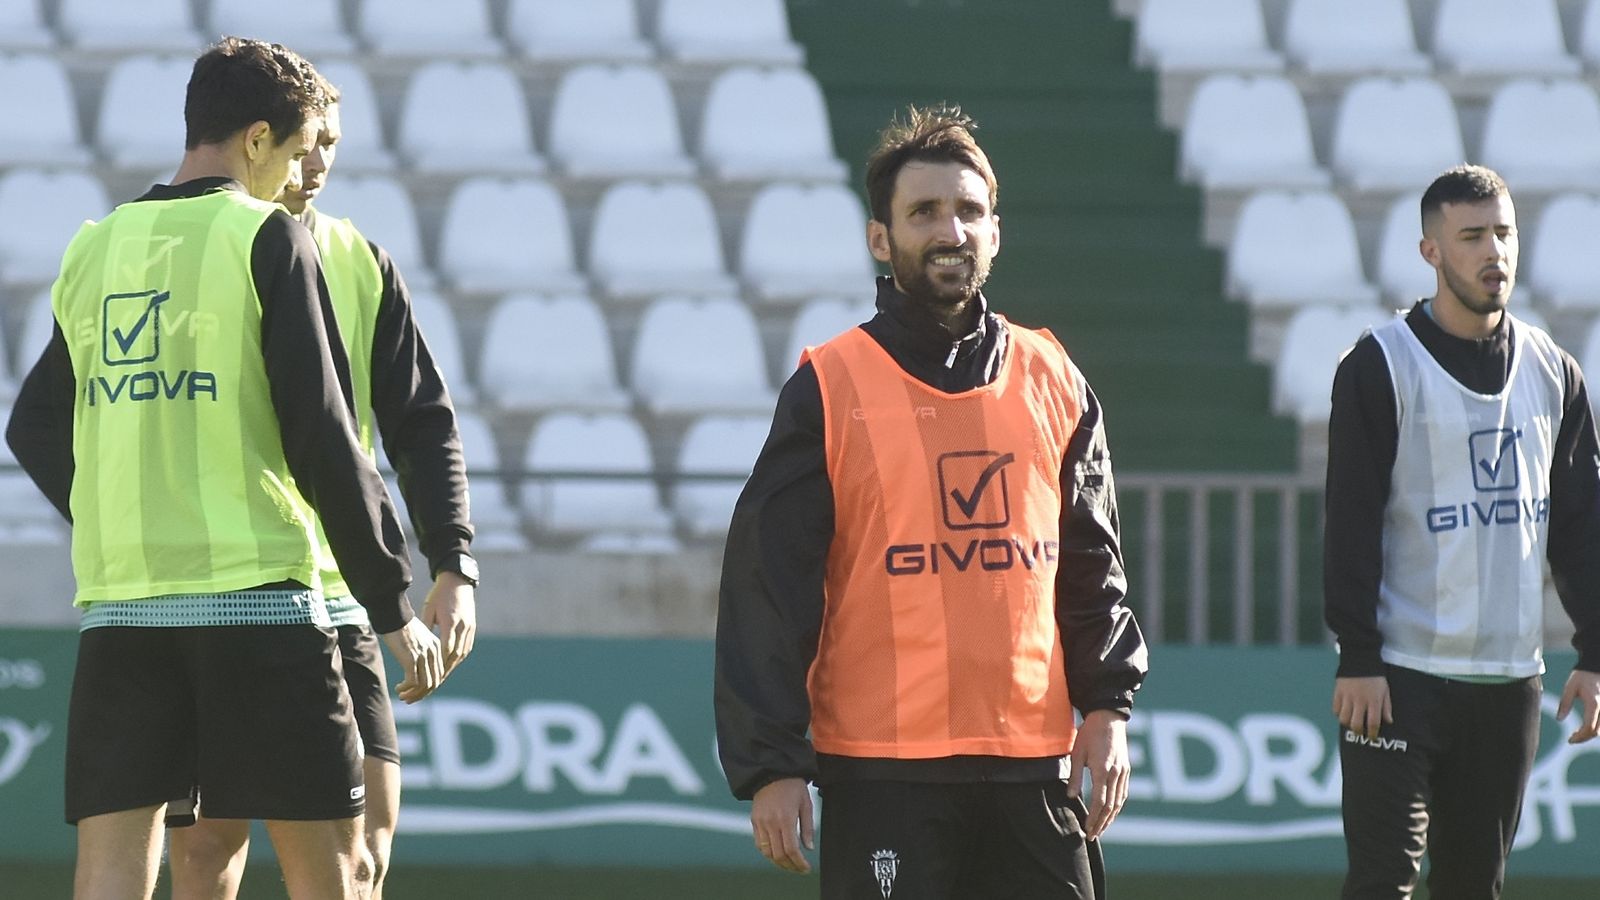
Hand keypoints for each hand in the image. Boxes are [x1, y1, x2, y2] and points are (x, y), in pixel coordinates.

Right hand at [380, 616, 442, 703]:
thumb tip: (415, 663)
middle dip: (421, 694)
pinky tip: (398, 688)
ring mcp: (423, 656)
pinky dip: (406, 688)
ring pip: (424, 685)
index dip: (428, 687)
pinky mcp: (411, 659)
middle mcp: (433, 653)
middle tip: (408, 699)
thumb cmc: (401, 625)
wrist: (393, 615)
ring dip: (413, 694)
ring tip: (403, 696)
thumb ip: (421, 649)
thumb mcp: (418, 638)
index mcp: (437, 648)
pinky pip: (412, 682)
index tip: (416, 692)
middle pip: (433, 682)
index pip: (438, 674)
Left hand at [422, 571, 475, 676]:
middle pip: (453, 656)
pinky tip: (448, 667)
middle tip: (430, 685)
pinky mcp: (471, 628)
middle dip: (442, 673)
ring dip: (449, 668)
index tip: (425, 675)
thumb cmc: (439, 593)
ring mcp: (469, 628)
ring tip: (438, 680)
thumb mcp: (429, 609)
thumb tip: (417, 645)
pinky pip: (465, 649)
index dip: (436, 664)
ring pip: (460, 655)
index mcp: (450, 622)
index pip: (444, 649)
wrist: (458, 581)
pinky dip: (456, 660)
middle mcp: (462, 627)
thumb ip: (425, 627)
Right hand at [750, 777, 813, 873]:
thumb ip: (807, 828)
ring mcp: (760, 823)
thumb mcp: (806, 804)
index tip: (806, 868)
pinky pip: (759, 844)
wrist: (772, 771)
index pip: (791, 850)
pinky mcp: (754, 821)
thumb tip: (809, 848)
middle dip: (790, 866)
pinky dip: (768, 853)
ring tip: (789, 864)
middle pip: (778, 855)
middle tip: (799, 869)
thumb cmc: (793, 786)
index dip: (799, 863)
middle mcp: (771, 823)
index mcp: (785, 819)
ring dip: (778, 862)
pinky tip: (778, 854)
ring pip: (767, 852)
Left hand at [1067, 709, 1129, 839]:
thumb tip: (1071, 797)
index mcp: (1103, 770)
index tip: (1087, 829)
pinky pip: (1123, 793)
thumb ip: (1075, 776)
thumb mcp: (1077, 753)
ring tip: (1101, 829)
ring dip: (1110, 817)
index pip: (1099, 802)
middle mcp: (1116, 773)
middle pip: (1110, 806)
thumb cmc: (1089, 733)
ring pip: (1119, 801)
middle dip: (1101, 823)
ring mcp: (1123, 772)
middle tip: (1092, 836)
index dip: (1093, 818)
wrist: (1108, 717)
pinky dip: (1117, 806)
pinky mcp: (1126, 769)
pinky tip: (1111, 813)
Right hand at [1333, 676, 1391, 739]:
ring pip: (1343, 718)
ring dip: (1347, 724)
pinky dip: (1338, 713)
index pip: (1373, 722)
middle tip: (1360, 732)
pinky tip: (1343, 713)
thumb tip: (1388, 721)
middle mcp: (1359, 700)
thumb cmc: (1375, 677)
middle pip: (1356, 723)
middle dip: (1358, 731)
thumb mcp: (1385, 690)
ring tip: (1351, 722)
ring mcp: (1347, 697)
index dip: (1372, 733)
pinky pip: (1335, 708)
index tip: (1372, 737)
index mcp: (1373, 700)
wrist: (1360, 660)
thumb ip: (1386, 706)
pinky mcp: (1338, 692)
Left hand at [1557, 669, 1599, 743]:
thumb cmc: (1582, 676)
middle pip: (1597, 732)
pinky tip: (1586, 727)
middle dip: (1584, 738)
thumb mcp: (1570, 687)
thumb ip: (1565, 703)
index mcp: (1594, 704)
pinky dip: (1596, 728)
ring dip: (1591, 734)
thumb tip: (1559, 719)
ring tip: (1577, 733)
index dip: (1580, 737)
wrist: (1596, 666)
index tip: (1570, 740)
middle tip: (1571, 738)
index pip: (1589, 728)